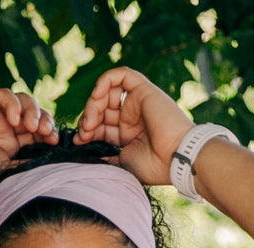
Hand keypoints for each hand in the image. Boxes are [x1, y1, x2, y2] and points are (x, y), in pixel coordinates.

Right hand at [0, 89, 57, 196]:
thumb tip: (54, 159)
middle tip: (48, 133)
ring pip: (23, 101)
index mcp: (14, 144)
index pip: (39, 132)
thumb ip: (27, 161)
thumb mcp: (7, 172)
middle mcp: (5, 127)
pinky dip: (14, 104)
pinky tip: (15, 120)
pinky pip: (4, 95)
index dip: (50, 133)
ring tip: (32, 126)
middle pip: (34, 114)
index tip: (55, 143)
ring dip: (32, 111)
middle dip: (45, 121)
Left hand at [74, 68, 191, 184]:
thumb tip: (91, 156)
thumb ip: (108, 157)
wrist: (175, 158)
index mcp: (128, 134)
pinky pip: (121, 75)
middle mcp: (132, 117)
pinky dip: (105, 81)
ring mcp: (138, 102)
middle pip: (102, 108)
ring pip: (107, 92)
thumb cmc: (154, 166)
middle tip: (83, 132)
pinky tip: (97, 95)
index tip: (78, 141)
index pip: (101, 126)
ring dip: (93, 103)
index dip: (87, 131)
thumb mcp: (123, 163)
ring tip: (89, 121)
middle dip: (88, 118)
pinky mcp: (143, 90)